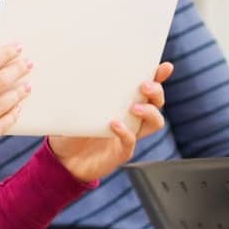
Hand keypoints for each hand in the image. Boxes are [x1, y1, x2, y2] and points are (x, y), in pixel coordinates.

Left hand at [49, 63, 172, 182]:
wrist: (63, 162)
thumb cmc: (69, 133)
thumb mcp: (71, 109)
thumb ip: (77, 95)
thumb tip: (71, 73)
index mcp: (123, 105)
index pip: (146, 88)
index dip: (158, 77)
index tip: (165, 67)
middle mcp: (131, 119)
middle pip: (157, 103)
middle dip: (156, 92)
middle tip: (144, 86)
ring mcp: (129, 135)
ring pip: (155, 122)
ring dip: (149, 112)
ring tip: (134, 108)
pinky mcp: (121, 152)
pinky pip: (131, 141)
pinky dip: (126, 132)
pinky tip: (114, 125)